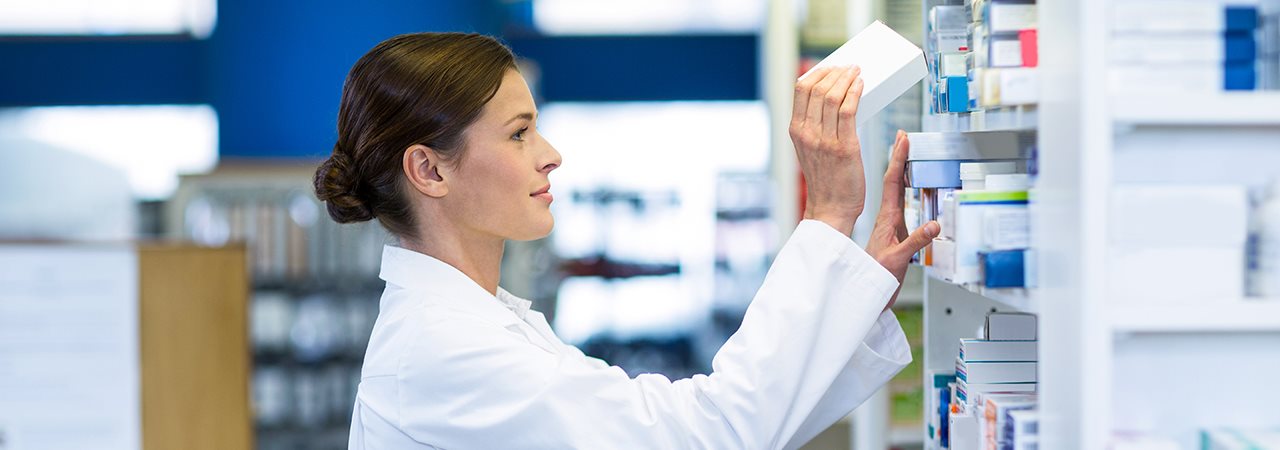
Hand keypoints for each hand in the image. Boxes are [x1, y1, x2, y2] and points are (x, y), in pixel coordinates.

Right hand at [789, 66, 865, 235]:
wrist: (831, 207)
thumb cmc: (825, 179)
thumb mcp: (809, 149)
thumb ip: (815, 126)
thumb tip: (830, 100)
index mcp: (796, 131)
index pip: (801, 89)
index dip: (817, 73)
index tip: (831, 67)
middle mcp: (807, 133)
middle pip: (817, 89)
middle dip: (835, 72)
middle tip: (848, 67)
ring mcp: (824, 140)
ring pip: (833, 97)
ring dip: (847, 78)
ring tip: (856, 72)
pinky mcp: (844, 147)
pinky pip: (849, 110)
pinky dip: (855, 92)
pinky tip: (861, 85)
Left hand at [866, 130, 939, 310]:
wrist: (864, 291)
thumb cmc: (876, 276)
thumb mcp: (898, 259)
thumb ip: (916, 242)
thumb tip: (934, 225)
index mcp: (887, 219)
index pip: (893, 182)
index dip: (899, 159)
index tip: (903, 140)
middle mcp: (887, 218)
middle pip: (894, 181)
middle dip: (900, 158)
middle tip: (904, 138)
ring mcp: (890, 225)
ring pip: (896, 192)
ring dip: (902, 172)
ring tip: (907, 155)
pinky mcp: (894, 233)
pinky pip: (901, 206)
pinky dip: (906, 192)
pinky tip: (909, 187)